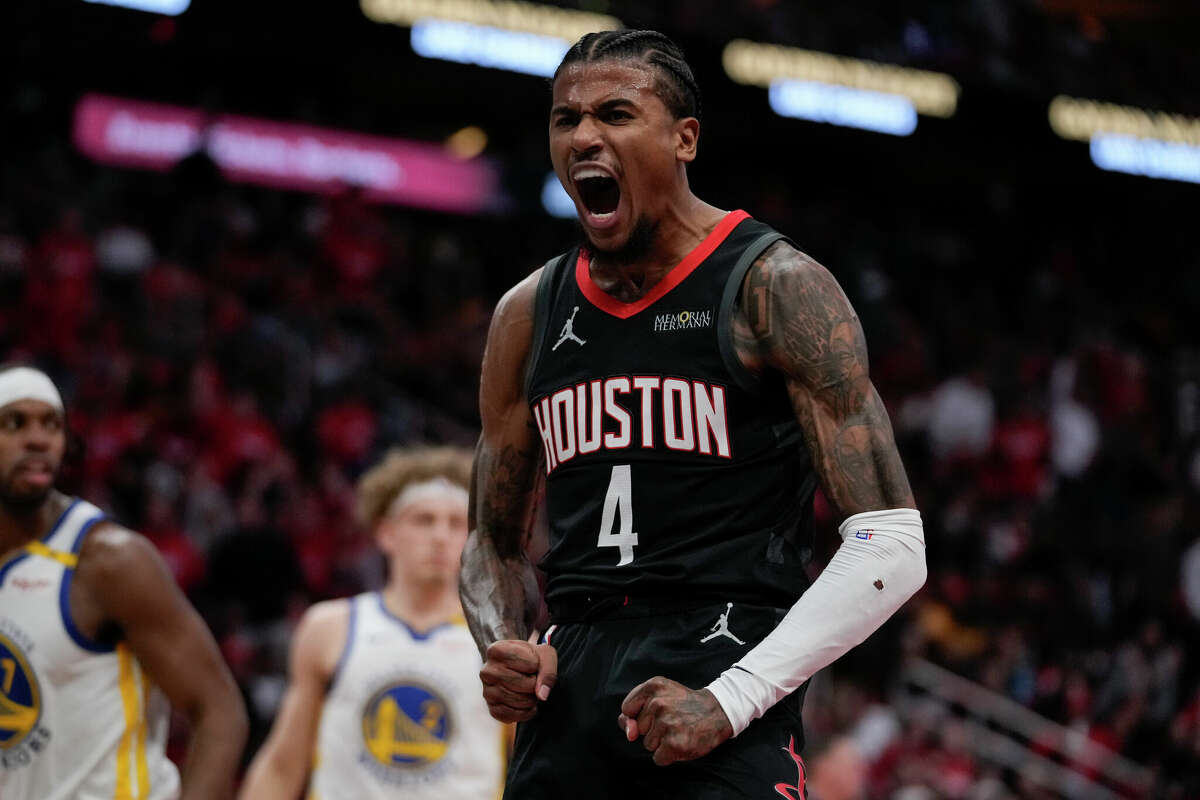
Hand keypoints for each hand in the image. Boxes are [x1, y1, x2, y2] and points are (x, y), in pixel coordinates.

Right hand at [479, 638, 556, 722]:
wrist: (521, 670)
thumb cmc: (532, 659)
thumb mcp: (545, 655)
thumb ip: (548, 671)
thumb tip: (542, 695)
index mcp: (496, 651)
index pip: (530, 664)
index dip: (538, 665)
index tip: (532, 662)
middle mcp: (487, 671)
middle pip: (523, 684)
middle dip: (535, 684)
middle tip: (532, 679)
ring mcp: (487, 691)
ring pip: (519, 701)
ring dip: (532, 699)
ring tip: (529, 691)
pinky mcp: (491, 708)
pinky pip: (512, 716)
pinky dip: (526, 713)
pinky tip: (527, 704)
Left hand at [617, 677, 733, 765]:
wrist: (718, 712)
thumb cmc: (684, 706)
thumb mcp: (659, 696)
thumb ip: (634, 713)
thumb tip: (629, 734)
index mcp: (653, 686)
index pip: (627, 709)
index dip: (638, 716)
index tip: (655, 713)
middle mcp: (658, 703)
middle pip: (638, 729)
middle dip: (652, 730)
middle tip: (673, 720)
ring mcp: (666, 723)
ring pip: (648, 744)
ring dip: (662, 743)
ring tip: (679, 729)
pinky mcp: (674, 743)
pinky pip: (657, 758)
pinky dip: (668, 755)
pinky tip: (681, 742)